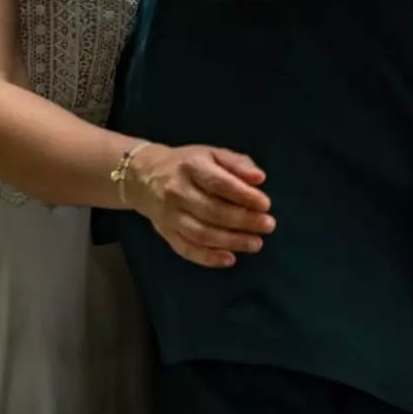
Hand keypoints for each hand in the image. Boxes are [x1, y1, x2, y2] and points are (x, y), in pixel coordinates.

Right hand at [122, 143, 274, 268]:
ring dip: (232, 241)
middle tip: (268, 226)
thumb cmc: (187, 164)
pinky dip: (209, 258)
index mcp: (191, 167)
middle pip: (213, 211)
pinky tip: (229, 259)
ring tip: (256, 243)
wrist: (144, 176)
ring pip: (202, 234)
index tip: (265, 204)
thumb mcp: (211, 154)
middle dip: (244, 221)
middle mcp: (178, 192)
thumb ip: (237, 163)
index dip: (244, 196)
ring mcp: (170, 215)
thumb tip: (259, 179)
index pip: (220, 184)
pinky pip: (187, 249)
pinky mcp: (166, 233)